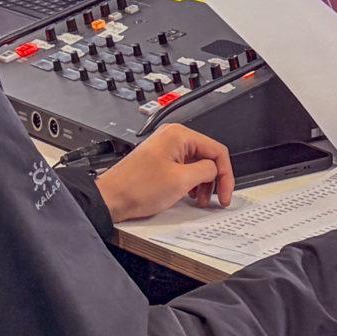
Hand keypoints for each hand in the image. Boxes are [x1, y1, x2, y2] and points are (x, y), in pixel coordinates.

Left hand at [96, 125, 234, 222]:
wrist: (111, 199)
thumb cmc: (136, 188)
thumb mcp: (181, 181)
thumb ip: (206, 171)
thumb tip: (215, 170)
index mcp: (179, 135)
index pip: (217, 151)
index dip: (226, 174)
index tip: (226, 193)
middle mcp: (173, 138)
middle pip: (208, 157)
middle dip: (214, 180)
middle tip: (216, 198)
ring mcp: (166, 149)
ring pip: (197, 164)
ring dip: (203, 183)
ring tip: (200, 199)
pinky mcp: (160, 161)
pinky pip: (185, 169)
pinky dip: (191, 183)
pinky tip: (188, 195)